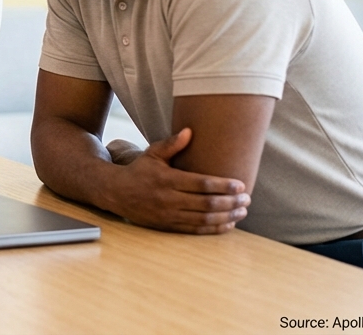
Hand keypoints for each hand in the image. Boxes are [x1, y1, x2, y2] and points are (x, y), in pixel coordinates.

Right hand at [106, 128, 249, 233]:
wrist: (115, 193)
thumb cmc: (138, 171)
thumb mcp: (152, 154)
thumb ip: (171, 144)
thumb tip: (189, 131)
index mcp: (167, 179)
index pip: (202, 184)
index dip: (224, 185)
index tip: (240, 184)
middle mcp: (169, 199)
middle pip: (207, 203)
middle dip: (231, 202)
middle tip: (247, 198)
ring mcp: (169, 214)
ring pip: (204, 219)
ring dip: (227, 216)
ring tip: (242, 211)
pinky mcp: (168, 226)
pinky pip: (196, 230)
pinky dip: (215, 228)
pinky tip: (228, 224)